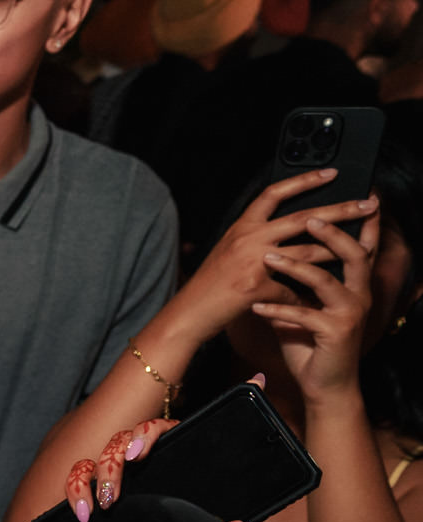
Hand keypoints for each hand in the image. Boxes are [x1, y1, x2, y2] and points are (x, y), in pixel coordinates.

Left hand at [64, 417, 179, 520]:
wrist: (204, 493)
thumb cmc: (175, 514)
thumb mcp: (138, 518)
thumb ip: (116, 521)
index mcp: (111, 477)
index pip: (82, 473)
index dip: (76, 490)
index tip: (84, 515)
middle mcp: (123, 459)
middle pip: (98, 461)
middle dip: (95, 483)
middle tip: (105, 504)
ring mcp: (143, 444)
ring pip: (117, 444)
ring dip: (112, 468)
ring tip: (116, 489)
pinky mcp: (168, 432)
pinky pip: (151, 427)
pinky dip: (141, 438)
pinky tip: (136, 455)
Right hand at [173, 169, 377, 342]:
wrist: (188, 314)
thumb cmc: (210, 285)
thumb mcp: (230, 252)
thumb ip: (256, 238)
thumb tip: (288, 230)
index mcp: (242, 226)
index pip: (275, 193)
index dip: (304, 180)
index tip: (331, 173)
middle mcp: (248, 238)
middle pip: (304, 218)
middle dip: (341, 209)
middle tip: (367, 204)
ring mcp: (252, 262)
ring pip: (307, 252)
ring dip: (338, 250)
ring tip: (362, 247)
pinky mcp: (255, 288)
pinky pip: (291, 290)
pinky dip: (305, 297)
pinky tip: (318, 300)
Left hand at [251, 205, 378, 401]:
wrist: (324, 384)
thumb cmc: (312, 343)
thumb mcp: (305, 307)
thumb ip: (297, 283)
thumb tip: (275, 253)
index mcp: (354, 284)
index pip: (362, 246)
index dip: (362, 221)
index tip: (356, 195)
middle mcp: (359, 294)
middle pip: (355, 253)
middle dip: (333, 233)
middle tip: (310, 218)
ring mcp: (350, 313)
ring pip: (327, 280)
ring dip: (296, 266)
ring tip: (269, 258)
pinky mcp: (335, 332)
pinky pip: (304, 315)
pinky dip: (278, 310)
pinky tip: (257, 307)